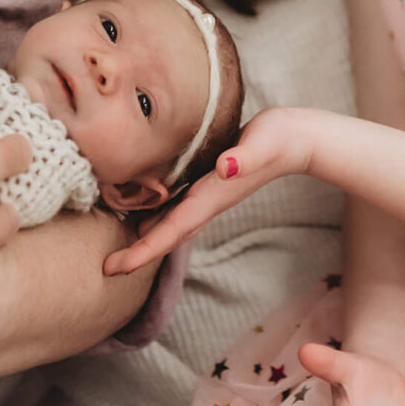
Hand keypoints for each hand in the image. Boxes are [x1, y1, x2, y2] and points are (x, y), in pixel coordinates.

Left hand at [102, 107, 314, 274]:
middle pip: (167, 235)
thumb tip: (224, 168)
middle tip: (106, 268)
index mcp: (212, 196)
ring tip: (117, 247)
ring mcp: (208, 195)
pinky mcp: (209, 182)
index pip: (171, 230)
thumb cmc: (280, 137)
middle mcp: (207, 202)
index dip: (142, 251)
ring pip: (171, 225)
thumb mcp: (262, 142)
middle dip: (137, 254)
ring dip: (146, 240)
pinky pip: (177, 208)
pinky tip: (141, 212)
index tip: (115, 267)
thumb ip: (245, 157)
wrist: (299, 139)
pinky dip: (157, 217)